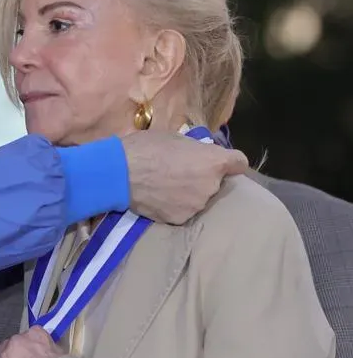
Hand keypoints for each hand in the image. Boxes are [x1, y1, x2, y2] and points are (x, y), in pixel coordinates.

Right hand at [123, 131, 247, 223]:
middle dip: (204, 178)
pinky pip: (183, 210)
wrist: (119, 173)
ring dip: (189, 193)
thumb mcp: (174, 138)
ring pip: (200, 198)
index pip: (239, 163)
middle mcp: (211, 186)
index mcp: (213, 161)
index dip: (231, 162)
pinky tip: (159, 198)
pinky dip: (175, 206)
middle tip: (182, 172)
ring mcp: (196, 206)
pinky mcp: (180, 219)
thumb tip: (198, 155)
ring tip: (167, 186)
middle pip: (216, 182)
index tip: (223, 163)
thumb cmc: (146, 148)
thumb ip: (194, 149)